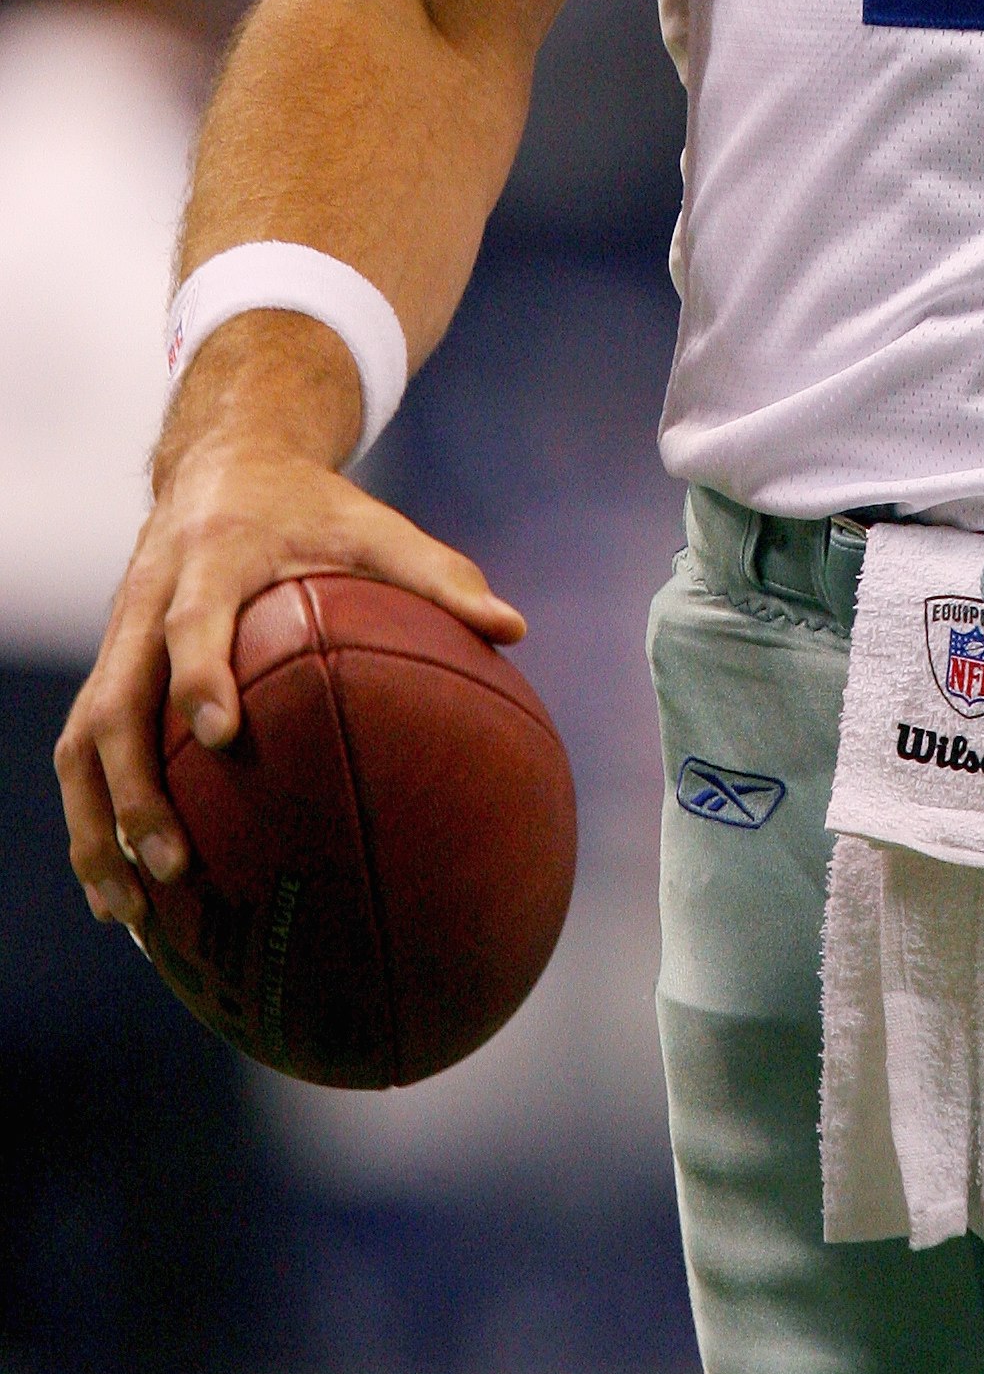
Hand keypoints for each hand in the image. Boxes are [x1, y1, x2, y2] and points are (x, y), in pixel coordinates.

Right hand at [55, 415, 523, 935]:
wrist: (225, 462)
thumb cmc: (312, 507)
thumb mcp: (373, 524)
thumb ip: (439, 575)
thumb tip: (513, 630)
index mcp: (212, 558)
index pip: (192, 619)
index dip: (199, 674)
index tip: (219, 733)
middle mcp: (147, 601)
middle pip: (115, 701)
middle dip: (133, 787)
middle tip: (173, 863)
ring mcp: (118, 642)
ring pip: (81, 742)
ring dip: (97, 827)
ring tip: (130, 911)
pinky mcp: (109, 671)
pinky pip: (84, 755)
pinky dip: (94, 823)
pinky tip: (119, 895)